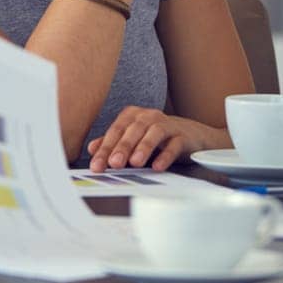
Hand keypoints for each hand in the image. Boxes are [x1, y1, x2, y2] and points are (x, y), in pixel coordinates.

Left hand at [85, 107, 221, 171]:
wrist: (190, 136)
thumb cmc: (156, 139)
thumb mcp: (132, 140)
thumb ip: (113, 143)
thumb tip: (92, 148)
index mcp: (132, 116)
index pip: (115, 131)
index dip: (105, 148)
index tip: (96, 166)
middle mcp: (148, 116)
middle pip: (133, 130)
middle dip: (122, 147)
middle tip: (114, 163)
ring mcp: (167, 124)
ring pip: (153, 133)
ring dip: (143, 147)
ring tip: (135, 163)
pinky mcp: (183, 136)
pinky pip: (174, 144)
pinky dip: (166, 155)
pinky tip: (158, 166)